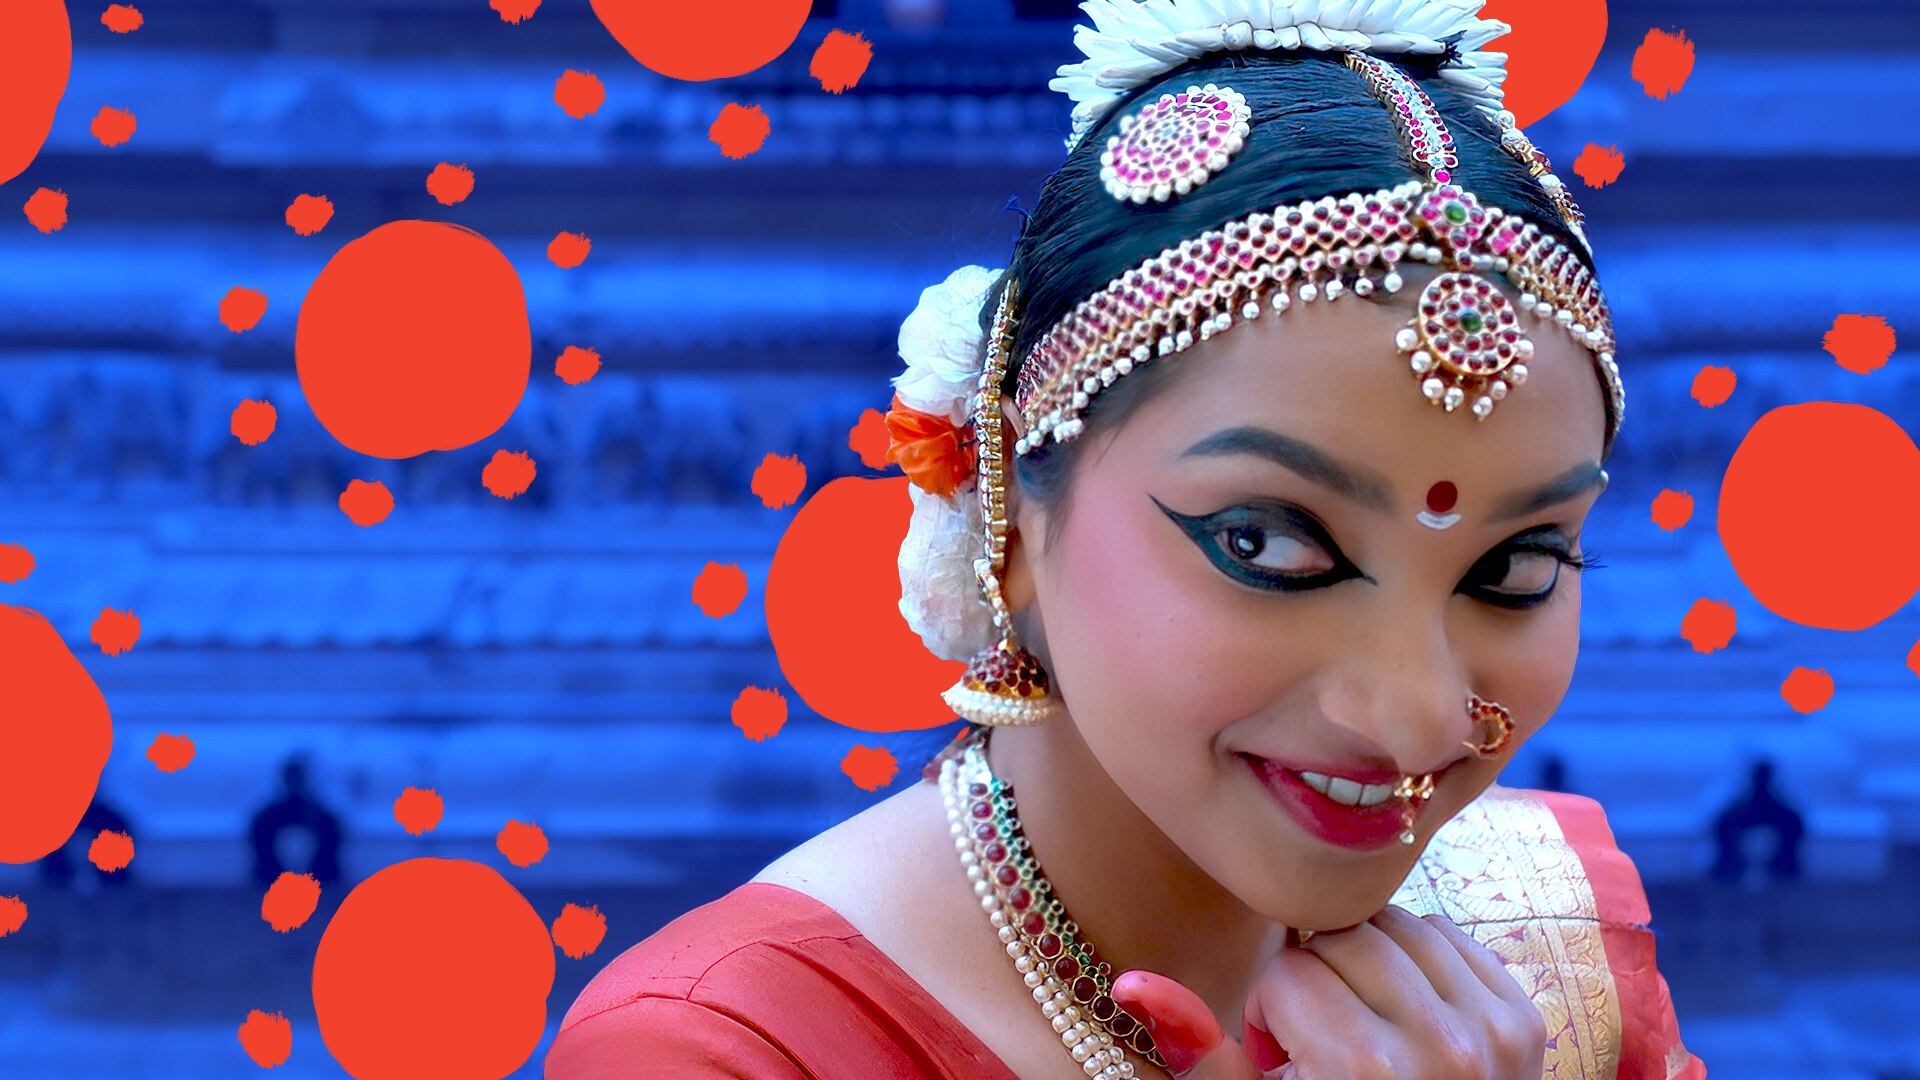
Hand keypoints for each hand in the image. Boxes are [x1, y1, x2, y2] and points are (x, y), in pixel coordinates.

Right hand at [1110, 906, 1547, 1078]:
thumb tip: (1134, 981)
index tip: (1288, 1060)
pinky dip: (1418, 961)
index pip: (1289, 973)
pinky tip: (1404, 1014)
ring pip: (1396, 923)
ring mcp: (1491, 1030)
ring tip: (1362, 1023)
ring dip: (1366, 960)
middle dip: (1318, 979)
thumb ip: (1202, 1054)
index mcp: (1362, 1072)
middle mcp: (1437, 1046)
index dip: (1273, 1014)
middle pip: (1341, 937)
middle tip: (1323, 1041)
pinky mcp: (1525, 1018)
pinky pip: (1448, 934)